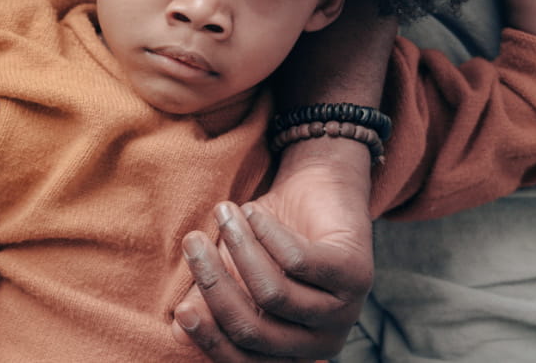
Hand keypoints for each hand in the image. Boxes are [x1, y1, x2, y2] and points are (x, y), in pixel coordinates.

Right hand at [172, 138, 373, 359]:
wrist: (315, 189)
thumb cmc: (266, 237)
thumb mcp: (230, 269)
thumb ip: (207, 299)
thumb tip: (178, 330)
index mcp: (290, 349)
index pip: (243, 359)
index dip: (209, 337)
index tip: (179, 310)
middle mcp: (321, 340)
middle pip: (255, 329)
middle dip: (214, 285)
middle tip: (192, 242)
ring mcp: (344, 311)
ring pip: (273, 294)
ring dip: (239, 247)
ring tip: (223, 212)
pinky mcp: (357, 276)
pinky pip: (297, 261)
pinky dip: (267, 232)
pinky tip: (254, 210)